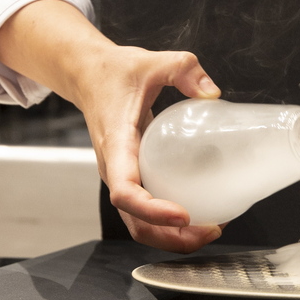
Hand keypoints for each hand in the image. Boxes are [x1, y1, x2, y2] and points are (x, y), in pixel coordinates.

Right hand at [0, 0, 221, 252]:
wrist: (87, 75)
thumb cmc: (114, 73)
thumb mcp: (151, 62)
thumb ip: (184, 70)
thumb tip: (213, 93)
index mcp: (116, 145)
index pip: (125, 192)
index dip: (152, 211)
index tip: (183, 214)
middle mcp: (114, 168)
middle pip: (134, 222)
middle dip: (170, 238)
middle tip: (211, 230)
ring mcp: (120, 175)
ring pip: (138, 224)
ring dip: (171, 237)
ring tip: (210, 230)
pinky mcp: (129, 175)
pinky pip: (143, 211)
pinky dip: (167, 224)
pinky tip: (197, 214)